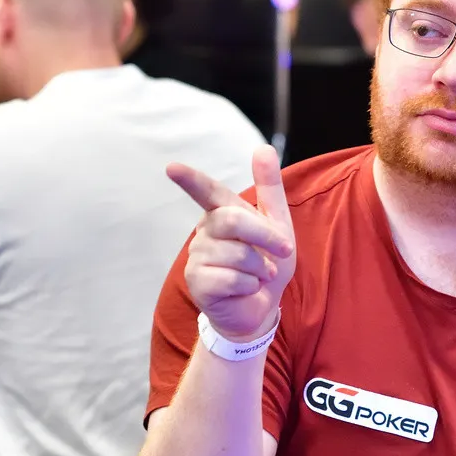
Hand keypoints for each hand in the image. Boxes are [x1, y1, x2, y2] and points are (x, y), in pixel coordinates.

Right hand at [167, 145, 295, 341]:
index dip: (190, 180)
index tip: (172, 168)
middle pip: (233, 220)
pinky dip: (249, 286)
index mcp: (222, 213)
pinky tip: (245, 290)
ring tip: (258, 276)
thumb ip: (269, 188)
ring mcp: (197, 256)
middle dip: (265, 236)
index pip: (207, 192)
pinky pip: (231, 278)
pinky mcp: (196, 281)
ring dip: (260, 269)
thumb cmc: (266, 264)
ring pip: (237, 253)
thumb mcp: (277, 225)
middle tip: (283, 251)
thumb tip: (263, 147)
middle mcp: (205, 231)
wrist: (261, 307)